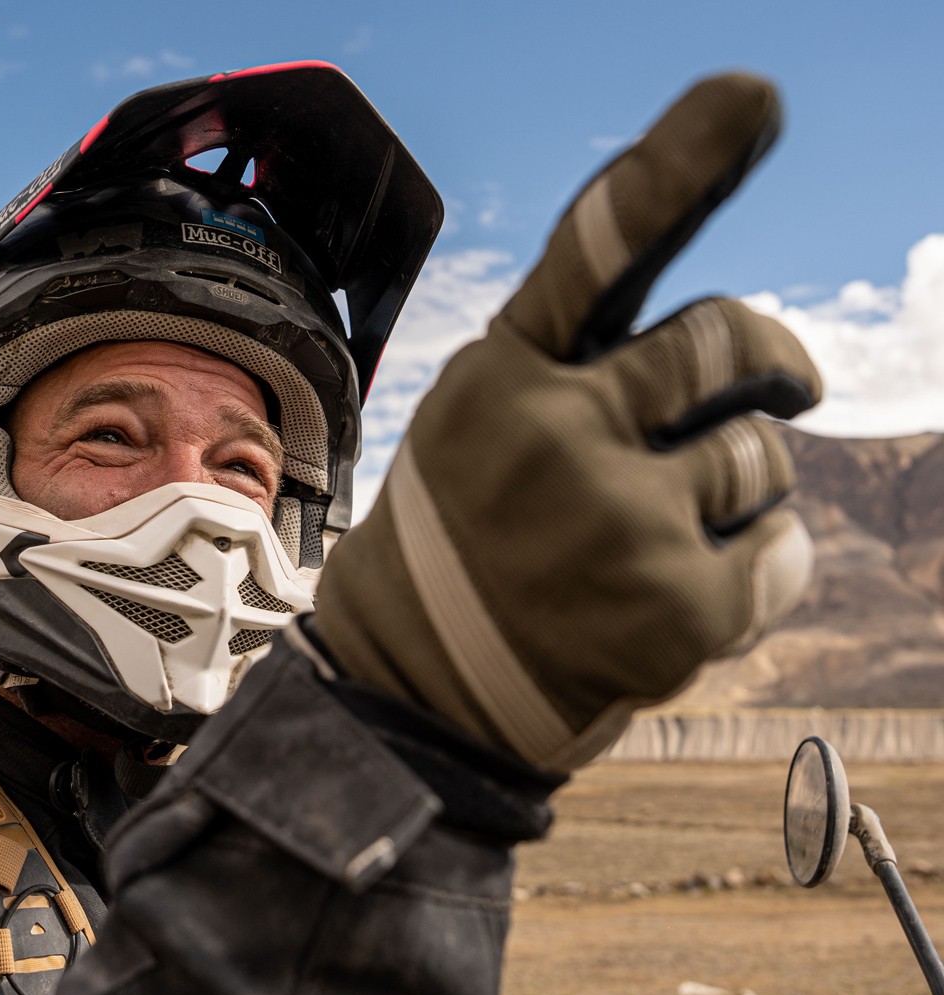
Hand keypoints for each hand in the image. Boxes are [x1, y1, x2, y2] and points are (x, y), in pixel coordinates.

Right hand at [314, 73, 820, 773]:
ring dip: (737, 489)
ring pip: (762, 456)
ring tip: (652, 538)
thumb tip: (741, 347)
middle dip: (763, 362)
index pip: (597, 250)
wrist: (419, 688)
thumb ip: (578, 369)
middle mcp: (552, 434)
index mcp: (500, 377)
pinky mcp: (673, 609)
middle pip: (729, 337)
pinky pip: (784, 553)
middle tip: (774, 387)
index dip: (677, 165)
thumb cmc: (464, 543)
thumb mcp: (480, 429)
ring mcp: (615, 523)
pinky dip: (756, 572)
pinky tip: (679, 601)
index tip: (753, 96)